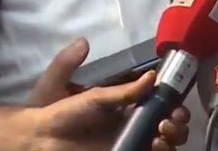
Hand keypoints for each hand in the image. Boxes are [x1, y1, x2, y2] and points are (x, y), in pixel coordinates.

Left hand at [24, 38, 190, 150]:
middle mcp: (133, 125)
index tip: (176, 100)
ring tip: (162, 133)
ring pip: (165, 140)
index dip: (173, 100)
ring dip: (174, 135)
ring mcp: (130, 143)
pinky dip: (162, 150)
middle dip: (178, 120)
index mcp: (127, 106)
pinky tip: (156, 145)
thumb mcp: (92, 94)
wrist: (38, 138)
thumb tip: (152, 74)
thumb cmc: (62, 112)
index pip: (160, 102)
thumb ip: (122, 88)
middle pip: (169, 122)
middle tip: (171, 119)